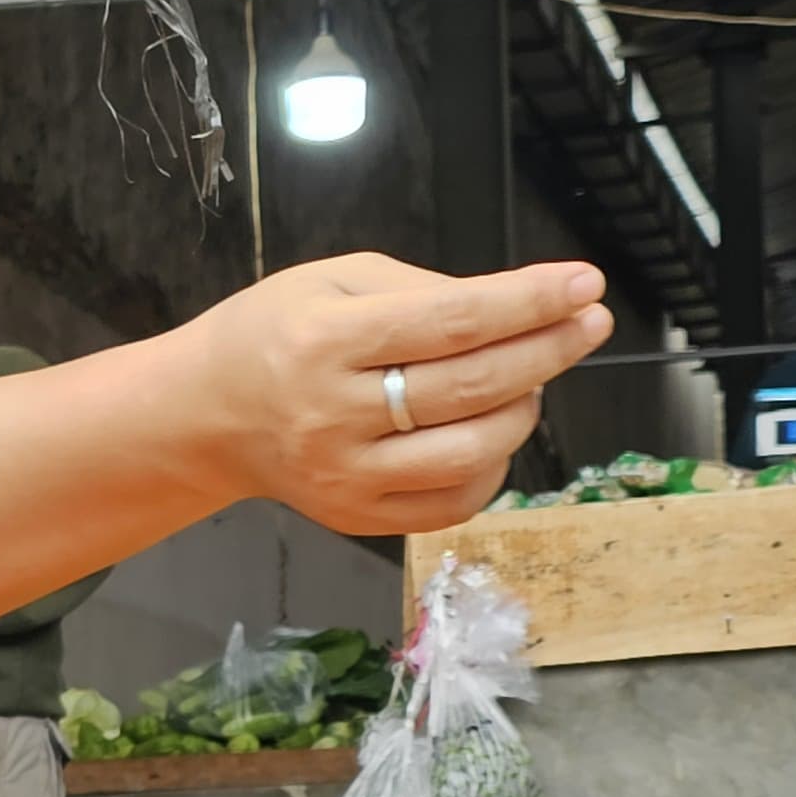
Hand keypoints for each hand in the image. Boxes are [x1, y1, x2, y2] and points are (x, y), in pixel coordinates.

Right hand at [177, 255, 613, 532]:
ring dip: (524, 409)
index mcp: (326, 340)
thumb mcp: (331, 280)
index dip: (528, 303)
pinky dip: (493, 465)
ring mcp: (347, 476)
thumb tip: (510, 308)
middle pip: (472, 387)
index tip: (582, 285)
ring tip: (530, 378)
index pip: (453, 322)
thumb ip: (421, 290)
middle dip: (548, 349)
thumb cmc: (273, 334)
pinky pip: (454, 500)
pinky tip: (493, 430)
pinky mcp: (358, 516)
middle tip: (589, 323)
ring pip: (473, 451)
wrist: (206, 416)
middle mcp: (335, 414)